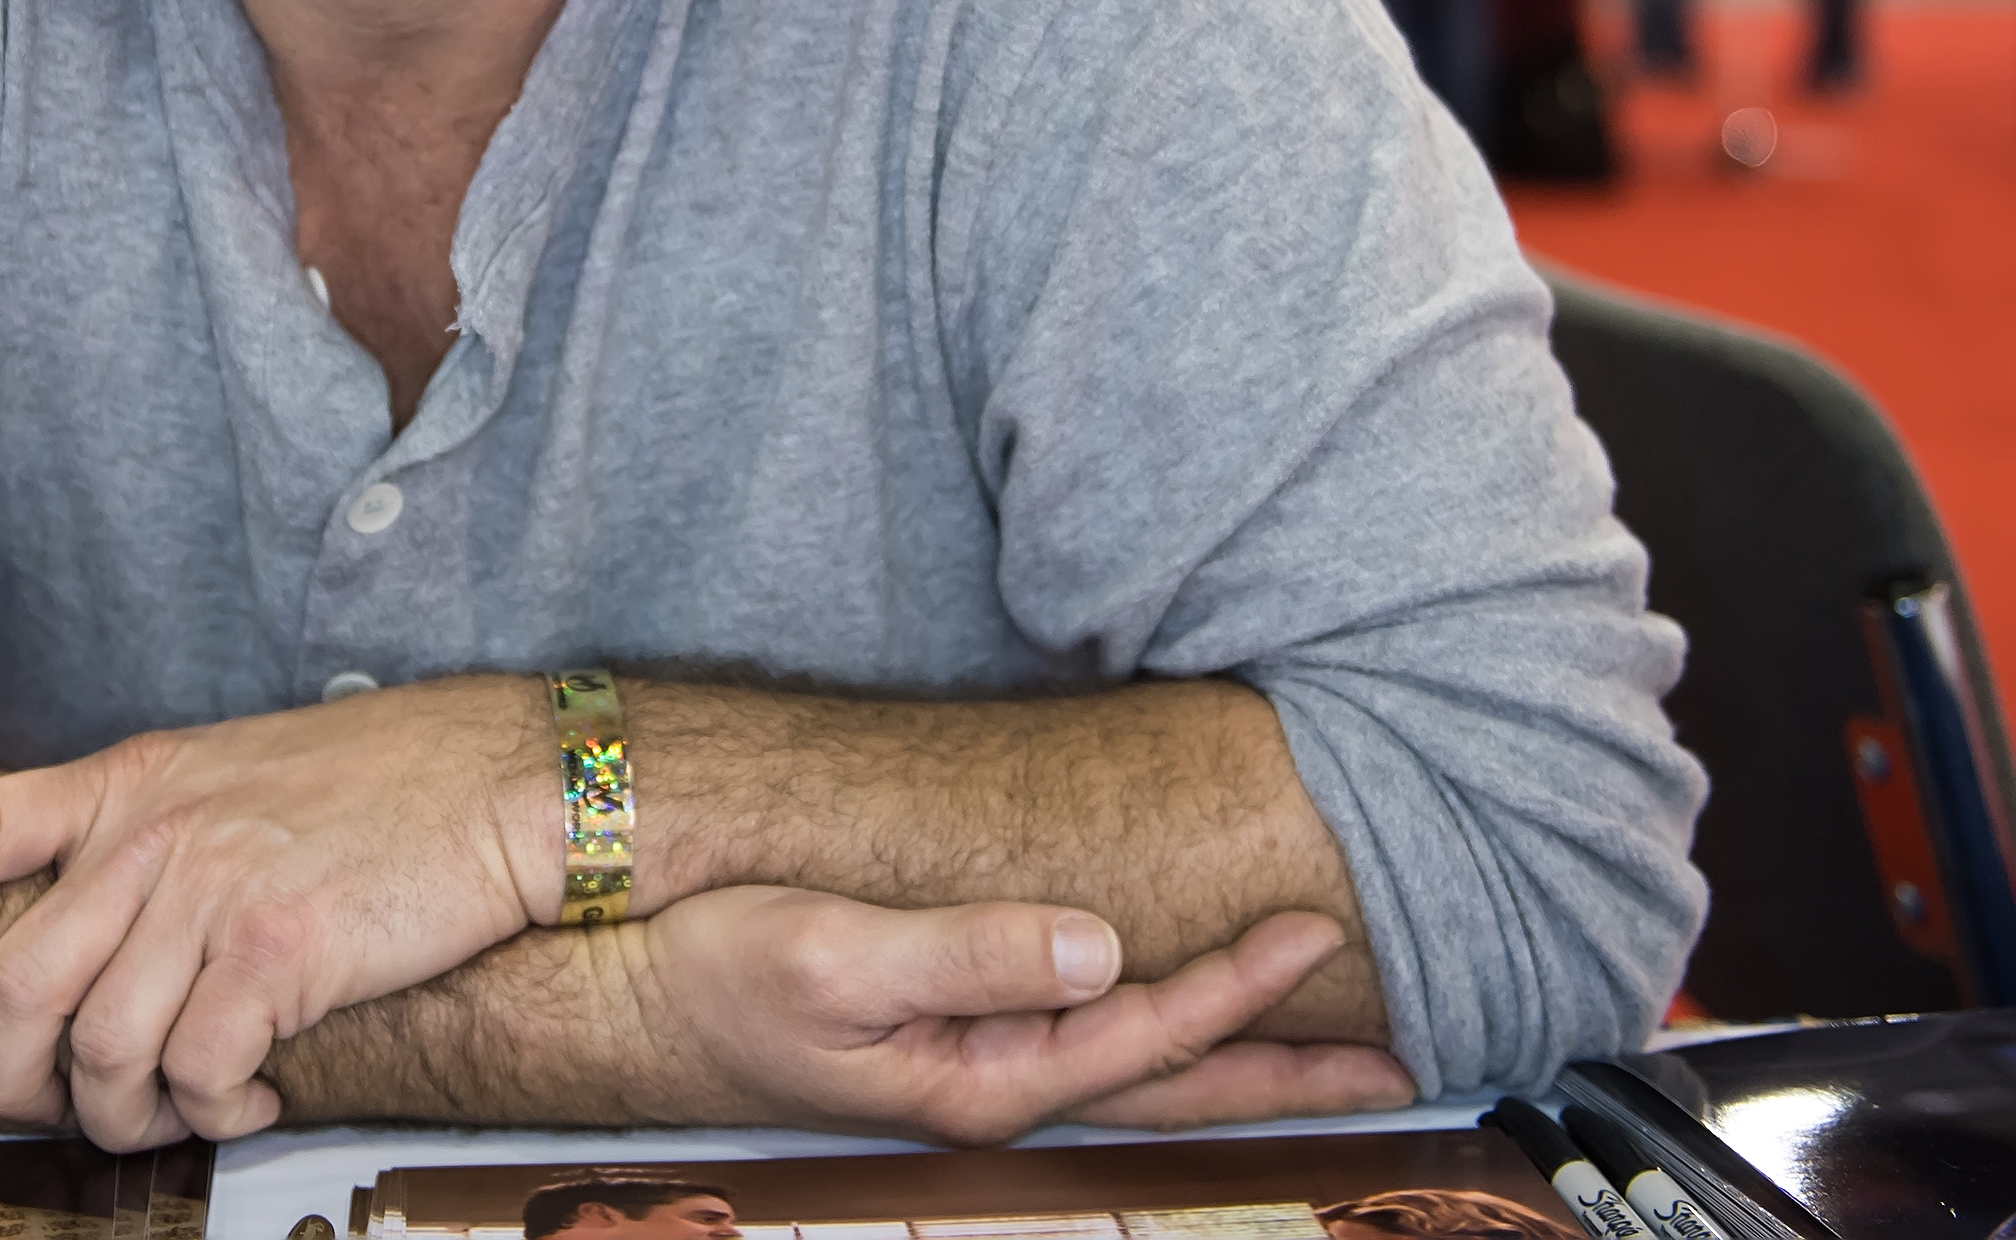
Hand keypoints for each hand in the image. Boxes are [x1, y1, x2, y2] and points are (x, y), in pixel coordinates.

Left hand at [0, 678, 554, 1146]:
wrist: (503, 782)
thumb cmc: (392, 786)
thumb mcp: (246, 776)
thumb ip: (167, 837)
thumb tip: (114, 933)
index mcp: (140, 780)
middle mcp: (157, 830)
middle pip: (18, 982)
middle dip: (11, 1078)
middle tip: (58, 1110)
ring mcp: (212, 887)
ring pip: (104, 1050)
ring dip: (133, 1112)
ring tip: (187, 1109)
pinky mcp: (276, 952)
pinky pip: (199, 1076)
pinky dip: (217, 1116)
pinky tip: (258, 1097)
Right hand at [615, 886, 1415, 1143]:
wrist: (616, 994)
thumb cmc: (709, 972)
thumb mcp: (832, 956)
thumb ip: (970, 953)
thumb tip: (1103, 946)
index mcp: (979, 1076)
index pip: (1144, 1034)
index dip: (1238, 987)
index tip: (1319, 934)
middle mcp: (991, 1086)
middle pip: (1169, 1083)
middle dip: (1286, 1068)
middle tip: (1403, 1058)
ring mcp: (970, 1068)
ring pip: (1138, 1069)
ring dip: (1236, 1056)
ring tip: (1329, 1049)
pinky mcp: (944, 1039)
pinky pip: (1086, 1042)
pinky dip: (1159, 1033)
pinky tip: (1177, 1012)